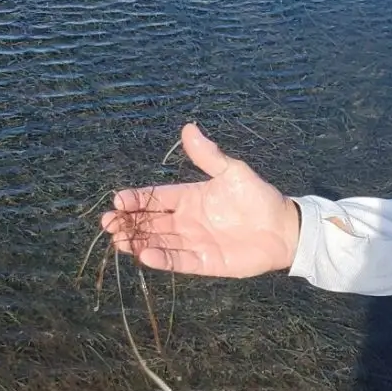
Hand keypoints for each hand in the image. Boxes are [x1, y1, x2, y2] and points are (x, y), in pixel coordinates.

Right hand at [100, 122, 301, 278]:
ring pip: (159, 242)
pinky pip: (178, 261)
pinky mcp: (204, 262)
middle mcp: (186, 221)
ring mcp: (193, 242)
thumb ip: (208, 155)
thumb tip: (189, 128)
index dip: (137, 199)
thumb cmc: (258, 197)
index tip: (118, 200)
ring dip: (138, 242)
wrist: (283, 228)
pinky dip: (162, 259)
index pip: (156, 198)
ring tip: (118, 241)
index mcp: (189, 197)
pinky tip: (145, 255)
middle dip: (128, 223)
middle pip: (151, 222)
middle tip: (108, 223)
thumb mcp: (232, 171)